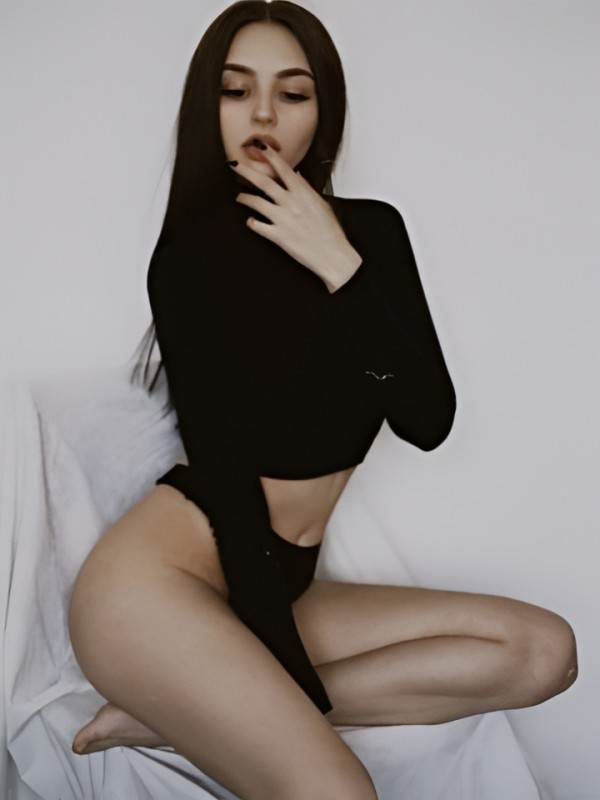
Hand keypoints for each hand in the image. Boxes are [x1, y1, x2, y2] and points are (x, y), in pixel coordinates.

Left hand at [231, 146, 361, 291]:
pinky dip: (251, 222)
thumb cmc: (330, 231)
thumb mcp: (322, 204)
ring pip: (256, 202)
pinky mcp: (277, 236)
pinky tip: (250, 221)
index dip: (269, 155)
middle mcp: (290, 203)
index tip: (258, 146)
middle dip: (246, 170)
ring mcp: (282, 219)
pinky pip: (257, 226)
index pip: (283, 168)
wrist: (332, 255)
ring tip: (239, 196)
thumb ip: (306, 189)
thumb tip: (297, 176)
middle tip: (232, 163)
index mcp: (303, 193)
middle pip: (263, 182)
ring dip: (244, 197)